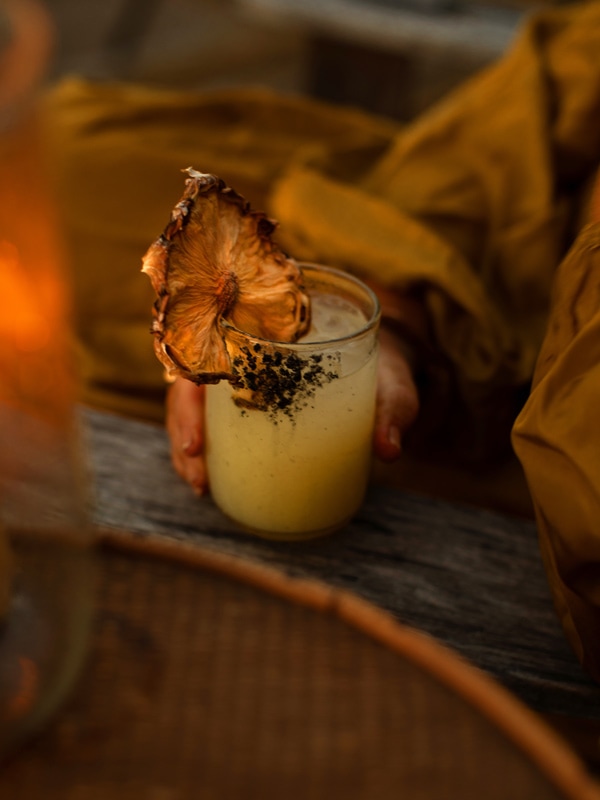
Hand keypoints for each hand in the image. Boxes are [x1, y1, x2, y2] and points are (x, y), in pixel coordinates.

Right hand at [165, 329, 418, 492]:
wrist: (387, 367)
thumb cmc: (385, 369)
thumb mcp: (392, 384)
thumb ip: (393, 408)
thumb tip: (388, 450)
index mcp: (278, 331)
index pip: (216, 347)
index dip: (194, 392)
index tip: (199, 438)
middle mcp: (253, 351)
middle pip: (195, 380)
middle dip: (184, 425)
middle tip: (196, 466)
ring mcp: (248, 377)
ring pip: (197, 403)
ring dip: (188, 442)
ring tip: (200, 484)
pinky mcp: (253, 400)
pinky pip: (215, 419)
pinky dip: (206, 448)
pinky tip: (207, 479)